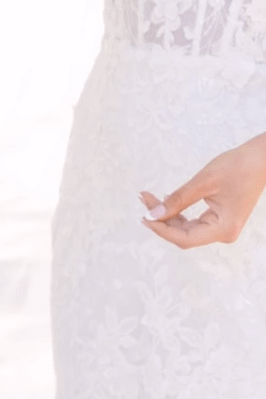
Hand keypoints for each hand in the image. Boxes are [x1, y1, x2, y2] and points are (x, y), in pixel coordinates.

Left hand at [141, 133, 265, 248]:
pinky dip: (179, 213)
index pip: (184, 238)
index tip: (143, 216)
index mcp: (223, 229)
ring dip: (168, 215)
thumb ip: (177, 200)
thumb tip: (153, 215)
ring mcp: (222, 228)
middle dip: (161, 219)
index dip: (161, 229)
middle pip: (183, 234)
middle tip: (144, 199)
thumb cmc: (237, 167)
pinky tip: (166, 201)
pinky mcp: (221, 220)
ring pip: (187, 229)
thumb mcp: (203, 183)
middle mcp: (223, 234)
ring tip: (150, 198)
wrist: (260, 160)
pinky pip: (195, 222)